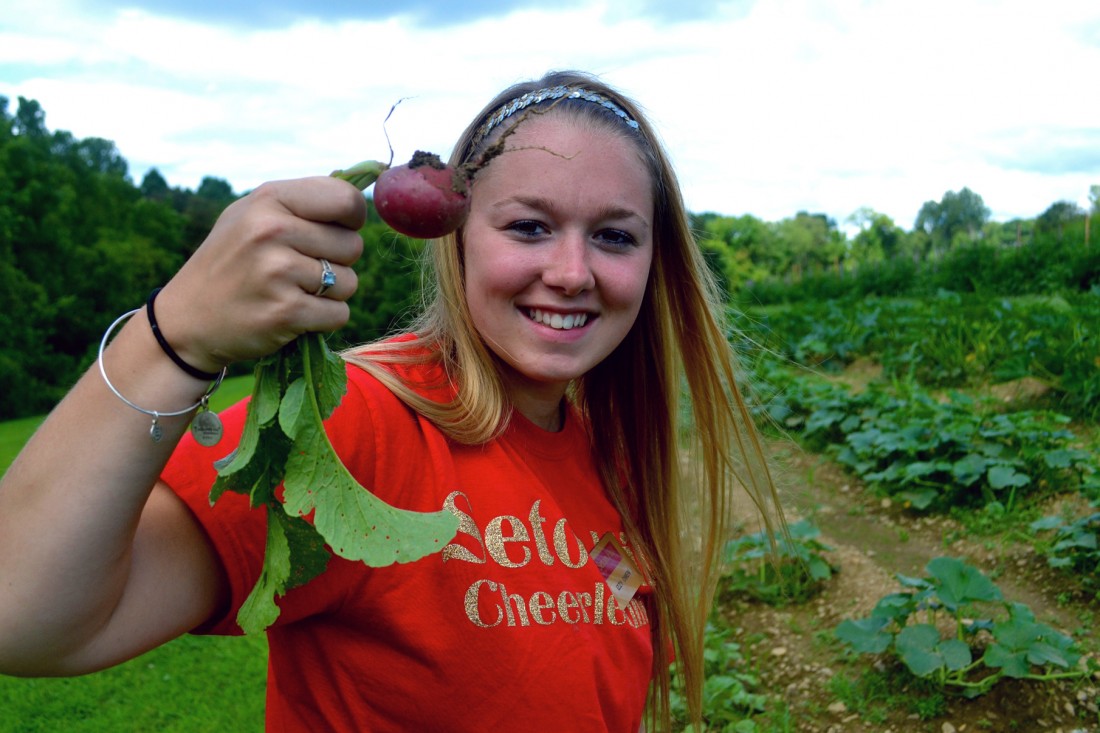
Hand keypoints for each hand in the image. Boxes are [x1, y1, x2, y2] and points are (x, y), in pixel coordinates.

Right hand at [151, 176, 366, 371]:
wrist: (186, 321)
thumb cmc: (230, 263)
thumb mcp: (252, 216)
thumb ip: (301, 204)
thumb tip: (361, 198)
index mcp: (268, 199)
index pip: (346, 198)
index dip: (353, 219)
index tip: (338, 230)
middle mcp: (272, 230)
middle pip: (352, 245)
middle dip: (337, 261)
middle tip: (299, 270)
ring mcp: (278, 271)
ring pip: (349, 282)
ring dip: (330, 293)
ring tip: (291, 291)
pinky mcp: (286, 312)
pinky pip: (340, 314)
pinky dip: (323, 319)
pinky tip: (291, 314)